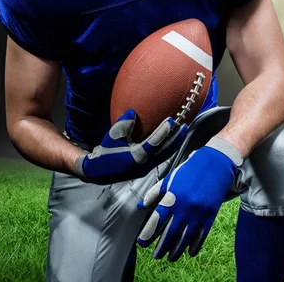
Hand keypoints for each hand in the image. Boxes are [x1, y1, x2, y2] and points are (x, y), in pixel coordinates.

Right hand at [73, 109, 188, 184]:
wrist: (98, 171)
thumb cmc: (106, 152)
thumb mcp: (113, 136)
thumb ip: (124, 123)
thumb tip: (134, 112)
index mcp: (136, 156)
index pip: (154, 142)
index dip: (164, 130)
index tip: (171, 119)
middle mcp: (145, 164)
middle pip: (166, 150)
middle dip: (177, 138)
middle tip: (185, 126)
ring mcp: (147, 168)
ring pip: (166, 155)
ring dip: (175, 144)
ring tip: (182, 132)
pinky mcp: (147, 169)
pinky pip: (162, 158)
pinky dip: (168, 149)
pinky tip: (173, 141)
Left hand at [136, 141, 239, 261]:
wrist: (216, 163)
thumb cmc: (192, 169)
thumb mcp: (170, 178)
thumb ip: (155, 193)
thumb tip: (142, 206)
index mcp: (172, 197)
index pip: (156, 221)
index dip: (148, 235)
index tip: (143, 243)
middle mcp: (185, 208)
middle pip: (170, 234)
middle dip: (161, 248)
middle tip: (156, 255)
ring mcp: (199, 213)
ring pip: (185, 238)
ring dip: (176, 250)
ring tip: (170, 257)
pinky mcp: (210, 215)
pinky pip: (201, 235)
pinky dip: (195, 246)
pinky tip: (189, 251)